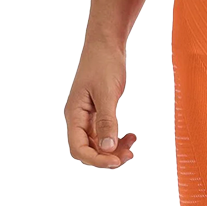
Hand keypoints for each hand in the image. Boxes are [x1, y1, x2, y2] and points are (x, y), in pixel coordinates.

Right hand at [64, 39, 136, 169]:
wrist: (106, 44)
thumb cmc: (103, 63)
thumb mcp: (107, 93)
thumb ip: (107, 121)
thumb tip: (108, 149)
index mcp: (73, 114)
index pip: (78, 149)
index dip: (97, 160)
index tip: (117, 161)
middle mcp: (78, 119)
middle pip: (88, 151)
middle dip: (108, 158)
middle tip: (130, 154)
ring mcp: (88, 118)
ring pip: (99, 146)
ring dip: (116, 150)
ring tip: (133, 142)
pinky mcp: (98, 115)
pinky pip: (106, 136)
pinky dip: (118, 139)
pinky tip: (131, 136)